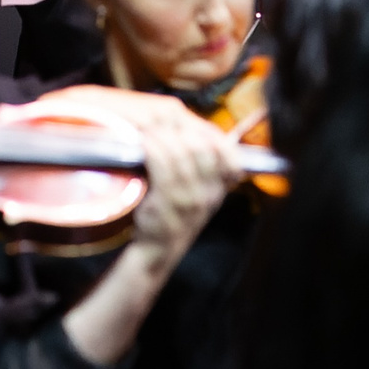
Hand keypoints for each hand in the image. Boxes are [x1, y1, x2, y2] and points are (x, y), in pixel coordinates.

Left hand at [124, 108, 241, 263]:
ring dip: (162, 135)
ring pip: (182, 153)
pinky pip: (163, 166)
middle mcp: (210, 192)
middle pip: (201, 145)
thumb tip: (191, 129)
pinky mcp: (169, 204)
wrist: (157, 250)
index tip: (184, 120)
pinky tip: (144, 142)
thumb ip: (200, 165)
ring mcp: (191, 199)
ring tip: (148, 127)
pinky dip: (153, 149)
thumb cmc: (171, 213)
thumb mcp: (196, 191)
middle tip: (159, 118)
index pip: (224, 149)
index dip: (205, 130)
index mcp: (219, 186)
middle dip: (179, 127)